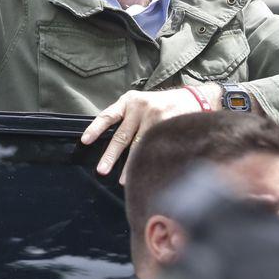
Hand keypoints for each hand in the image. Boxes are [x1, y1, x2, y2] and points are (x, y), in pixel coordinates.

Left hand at [82, 87, 218, 183]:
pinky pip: (155, 147)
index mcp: (129, 101)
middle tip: (102, 170)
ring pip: (139, 146)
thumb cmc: (162, 104)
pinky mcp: (169, 126)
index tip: (85, 141)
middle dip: (111, 155)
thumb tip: (109, 145)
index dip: (96, 128)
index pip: (108, 116)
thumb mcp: (141, 103)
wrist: (194, 97)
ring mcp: (156, 117)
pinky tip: (145, 171)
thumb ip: (126, 118)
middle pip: (122, 135)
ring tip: (123, 180)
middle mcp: (140, 107)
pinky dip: (149, 160)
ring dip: (130, 165)